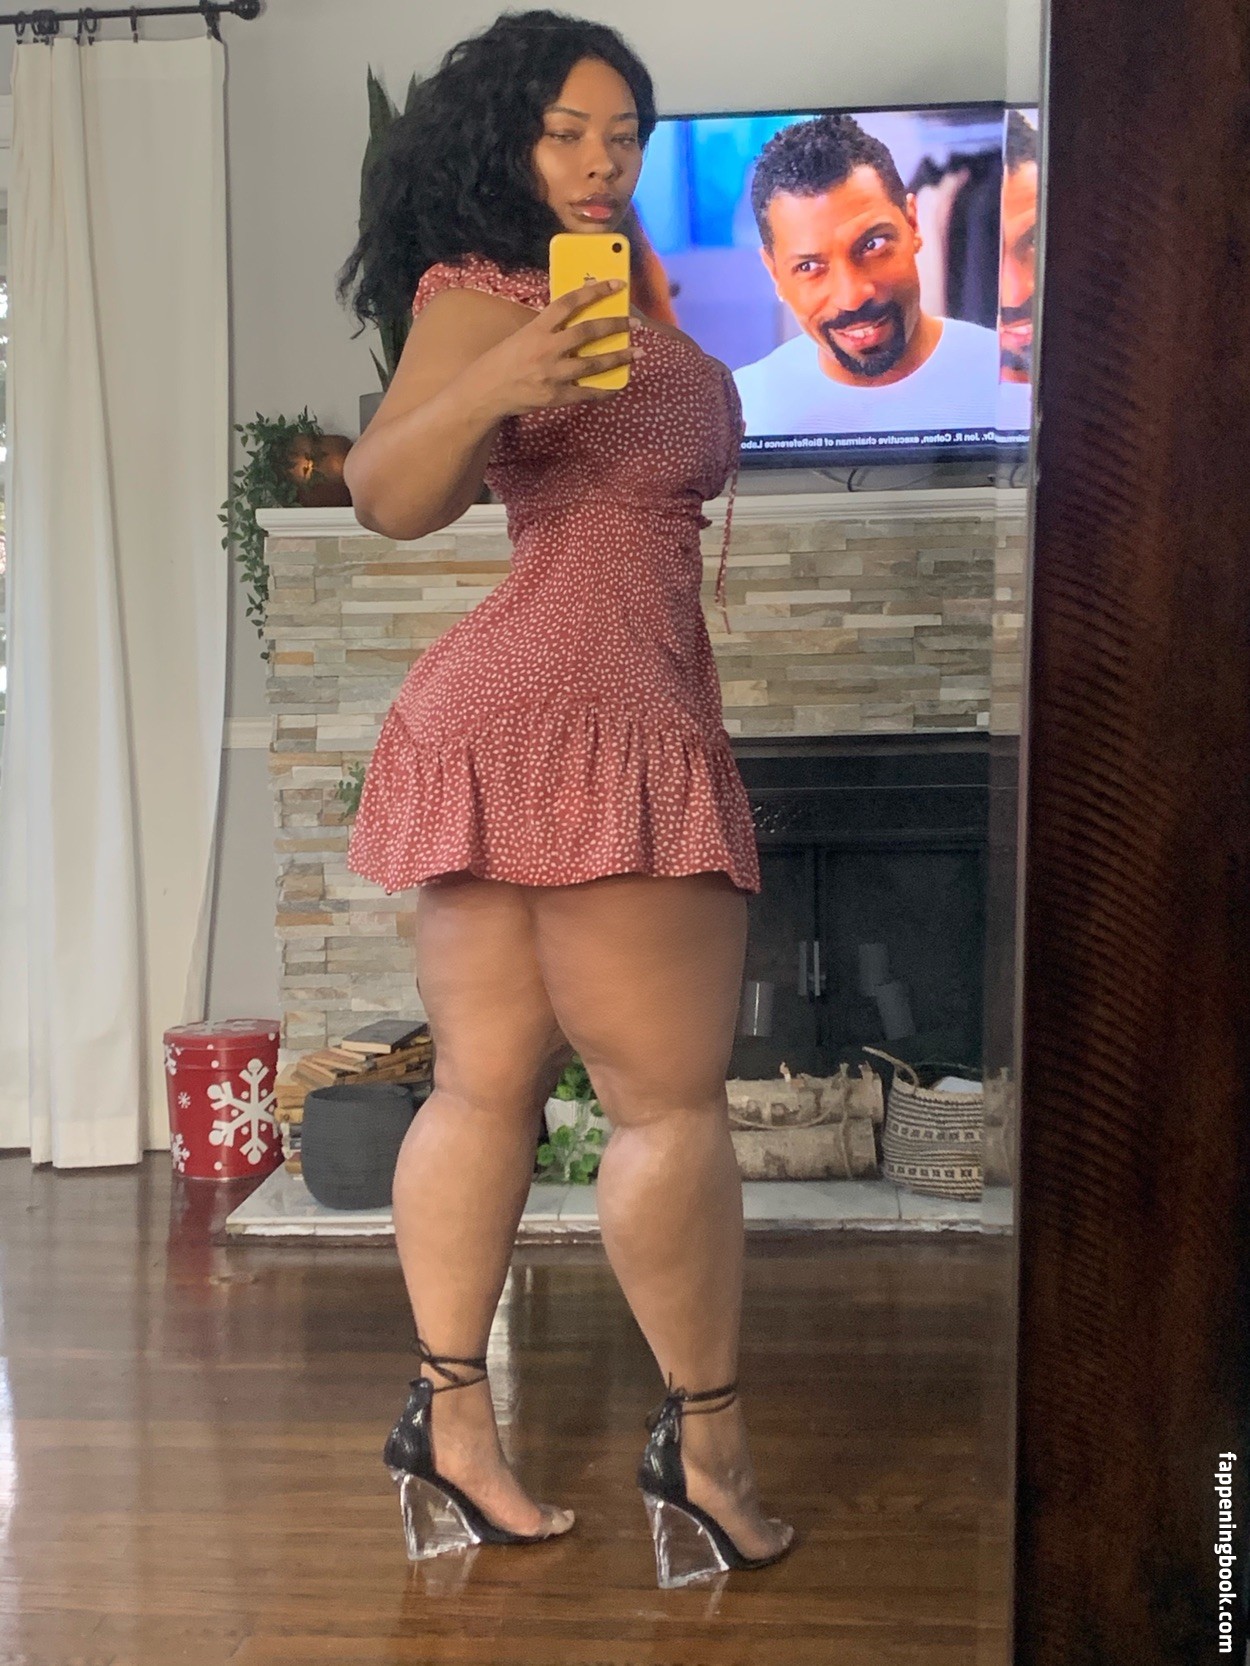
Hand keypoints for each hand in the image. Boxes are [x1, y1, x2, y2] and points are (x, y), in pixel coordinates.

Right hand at [476, 278, 634, 416]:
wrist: (484, 393)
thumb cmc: (501, 362)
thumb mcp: (521, 336)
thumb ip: (547, 329)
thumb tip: (576, 322)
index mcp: (536, 328)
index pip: (569, 302)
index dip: (595, 291)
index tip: (616, 284)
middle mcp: (546, 349)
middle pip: (588, 332)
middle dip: (615, 325)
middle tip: (635, 323)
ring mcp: (552, 374)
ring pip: (593, 363)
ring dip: (618, 357)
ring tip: (637, 353)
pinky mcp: (555, 396)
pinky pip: (586, 392)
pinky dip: (604, 390)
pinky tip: (617, 386)